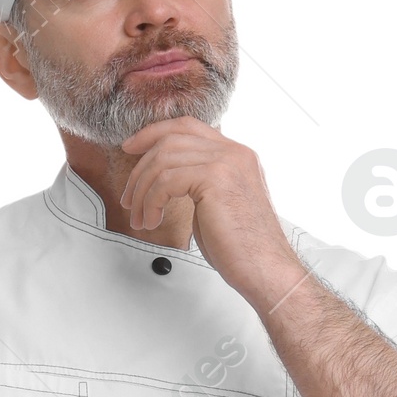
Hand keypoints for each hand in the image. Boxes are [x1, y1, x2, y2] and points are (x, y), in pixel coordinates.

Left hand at [117, 120, 297, 308]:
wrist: (266, 269)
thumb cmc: (242, 249)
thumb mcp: (218, 205)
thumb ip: (199, 184)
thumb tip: (167, 181)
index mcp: (236, 155)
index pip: (188, 127)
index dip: (154, 133)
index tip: (131, 149)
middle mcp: (233, 152)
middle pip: (170, 139)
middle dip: (141, 169)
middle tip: (130, 199)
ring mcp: (226, 161)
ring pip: (163, 160)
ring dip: (142, 191)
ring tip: (141, 218)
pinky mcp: (215, 178)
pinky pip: (166, 180)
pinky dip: (151, 201)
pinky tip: (153, 220)